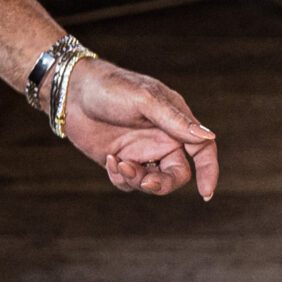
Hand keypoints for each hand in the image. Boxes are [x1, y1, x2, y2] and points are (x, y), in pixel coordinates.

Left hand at [62, 60, 219, 200]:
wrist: (73, 93)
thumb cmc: (113, 88)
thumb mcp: (146, 101)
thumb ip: (175, 121)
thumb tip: (208, 137)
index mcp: (175, 122)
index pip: (202, 149)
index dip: (209, 171)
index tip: (205, 193)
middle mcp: (162, 139)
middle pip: (177, 174)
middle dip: (163, 184)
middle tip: (146, 182)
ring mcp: (141, 151)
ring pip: (152, 182)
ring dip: (137, 179)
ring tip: (120, 164)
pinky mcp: (121, 160)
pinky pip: (128, 182)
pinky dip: (120, 177)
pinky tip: (110, 160)